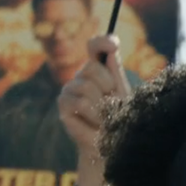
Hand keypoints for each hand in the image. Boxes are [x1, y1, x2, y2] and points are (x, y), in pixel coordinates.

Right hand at [58, 34, 126, 156]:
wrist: (110, 143)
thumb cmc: (119, 118)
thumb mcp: (122, 93)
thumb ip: (116, 70)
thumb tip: (111, 46)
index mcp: (99, 69)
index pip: (95, 46)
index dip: (102, 42)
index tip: (113, 45)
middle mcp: (81, 76)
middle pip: (91, 67)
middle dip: (107, 86)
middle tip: (112, 102)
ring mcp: (70, 89)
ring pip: (86, 87)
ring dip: (102, 105)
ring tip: (105, 116)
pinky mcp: (63, 104)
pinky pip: (80, 102)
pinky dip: (93, 115)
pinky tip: (94, 123)